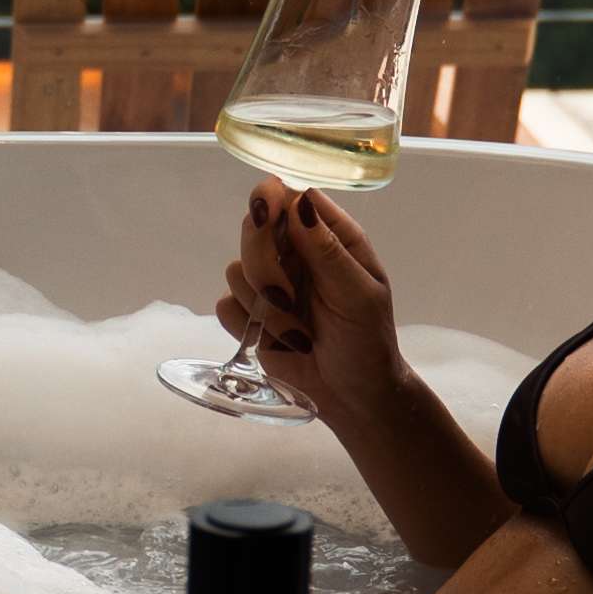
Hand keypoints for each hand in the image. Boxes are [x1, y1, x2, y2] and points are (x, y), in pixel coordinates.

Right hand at [219, 182, 403, 427]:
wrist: (353, 396)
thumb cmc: (367, 340)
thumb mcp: (359, 295)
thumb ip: (328, 251)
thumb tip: (300, 201)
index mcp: (328, 236)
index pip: (289, 197)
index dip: (271, 201)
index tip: (265, 216)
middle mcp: (294, 252)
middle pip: (253, 228)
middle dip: (266, 266)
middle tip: (287, 297)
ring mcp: (268, 282)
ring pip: (235, 269)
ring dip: (265, 307)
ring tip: (299, 331)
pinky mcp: (247, 314)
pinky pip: (225, 304)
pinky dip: (249, 325)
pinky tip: (280, 341)